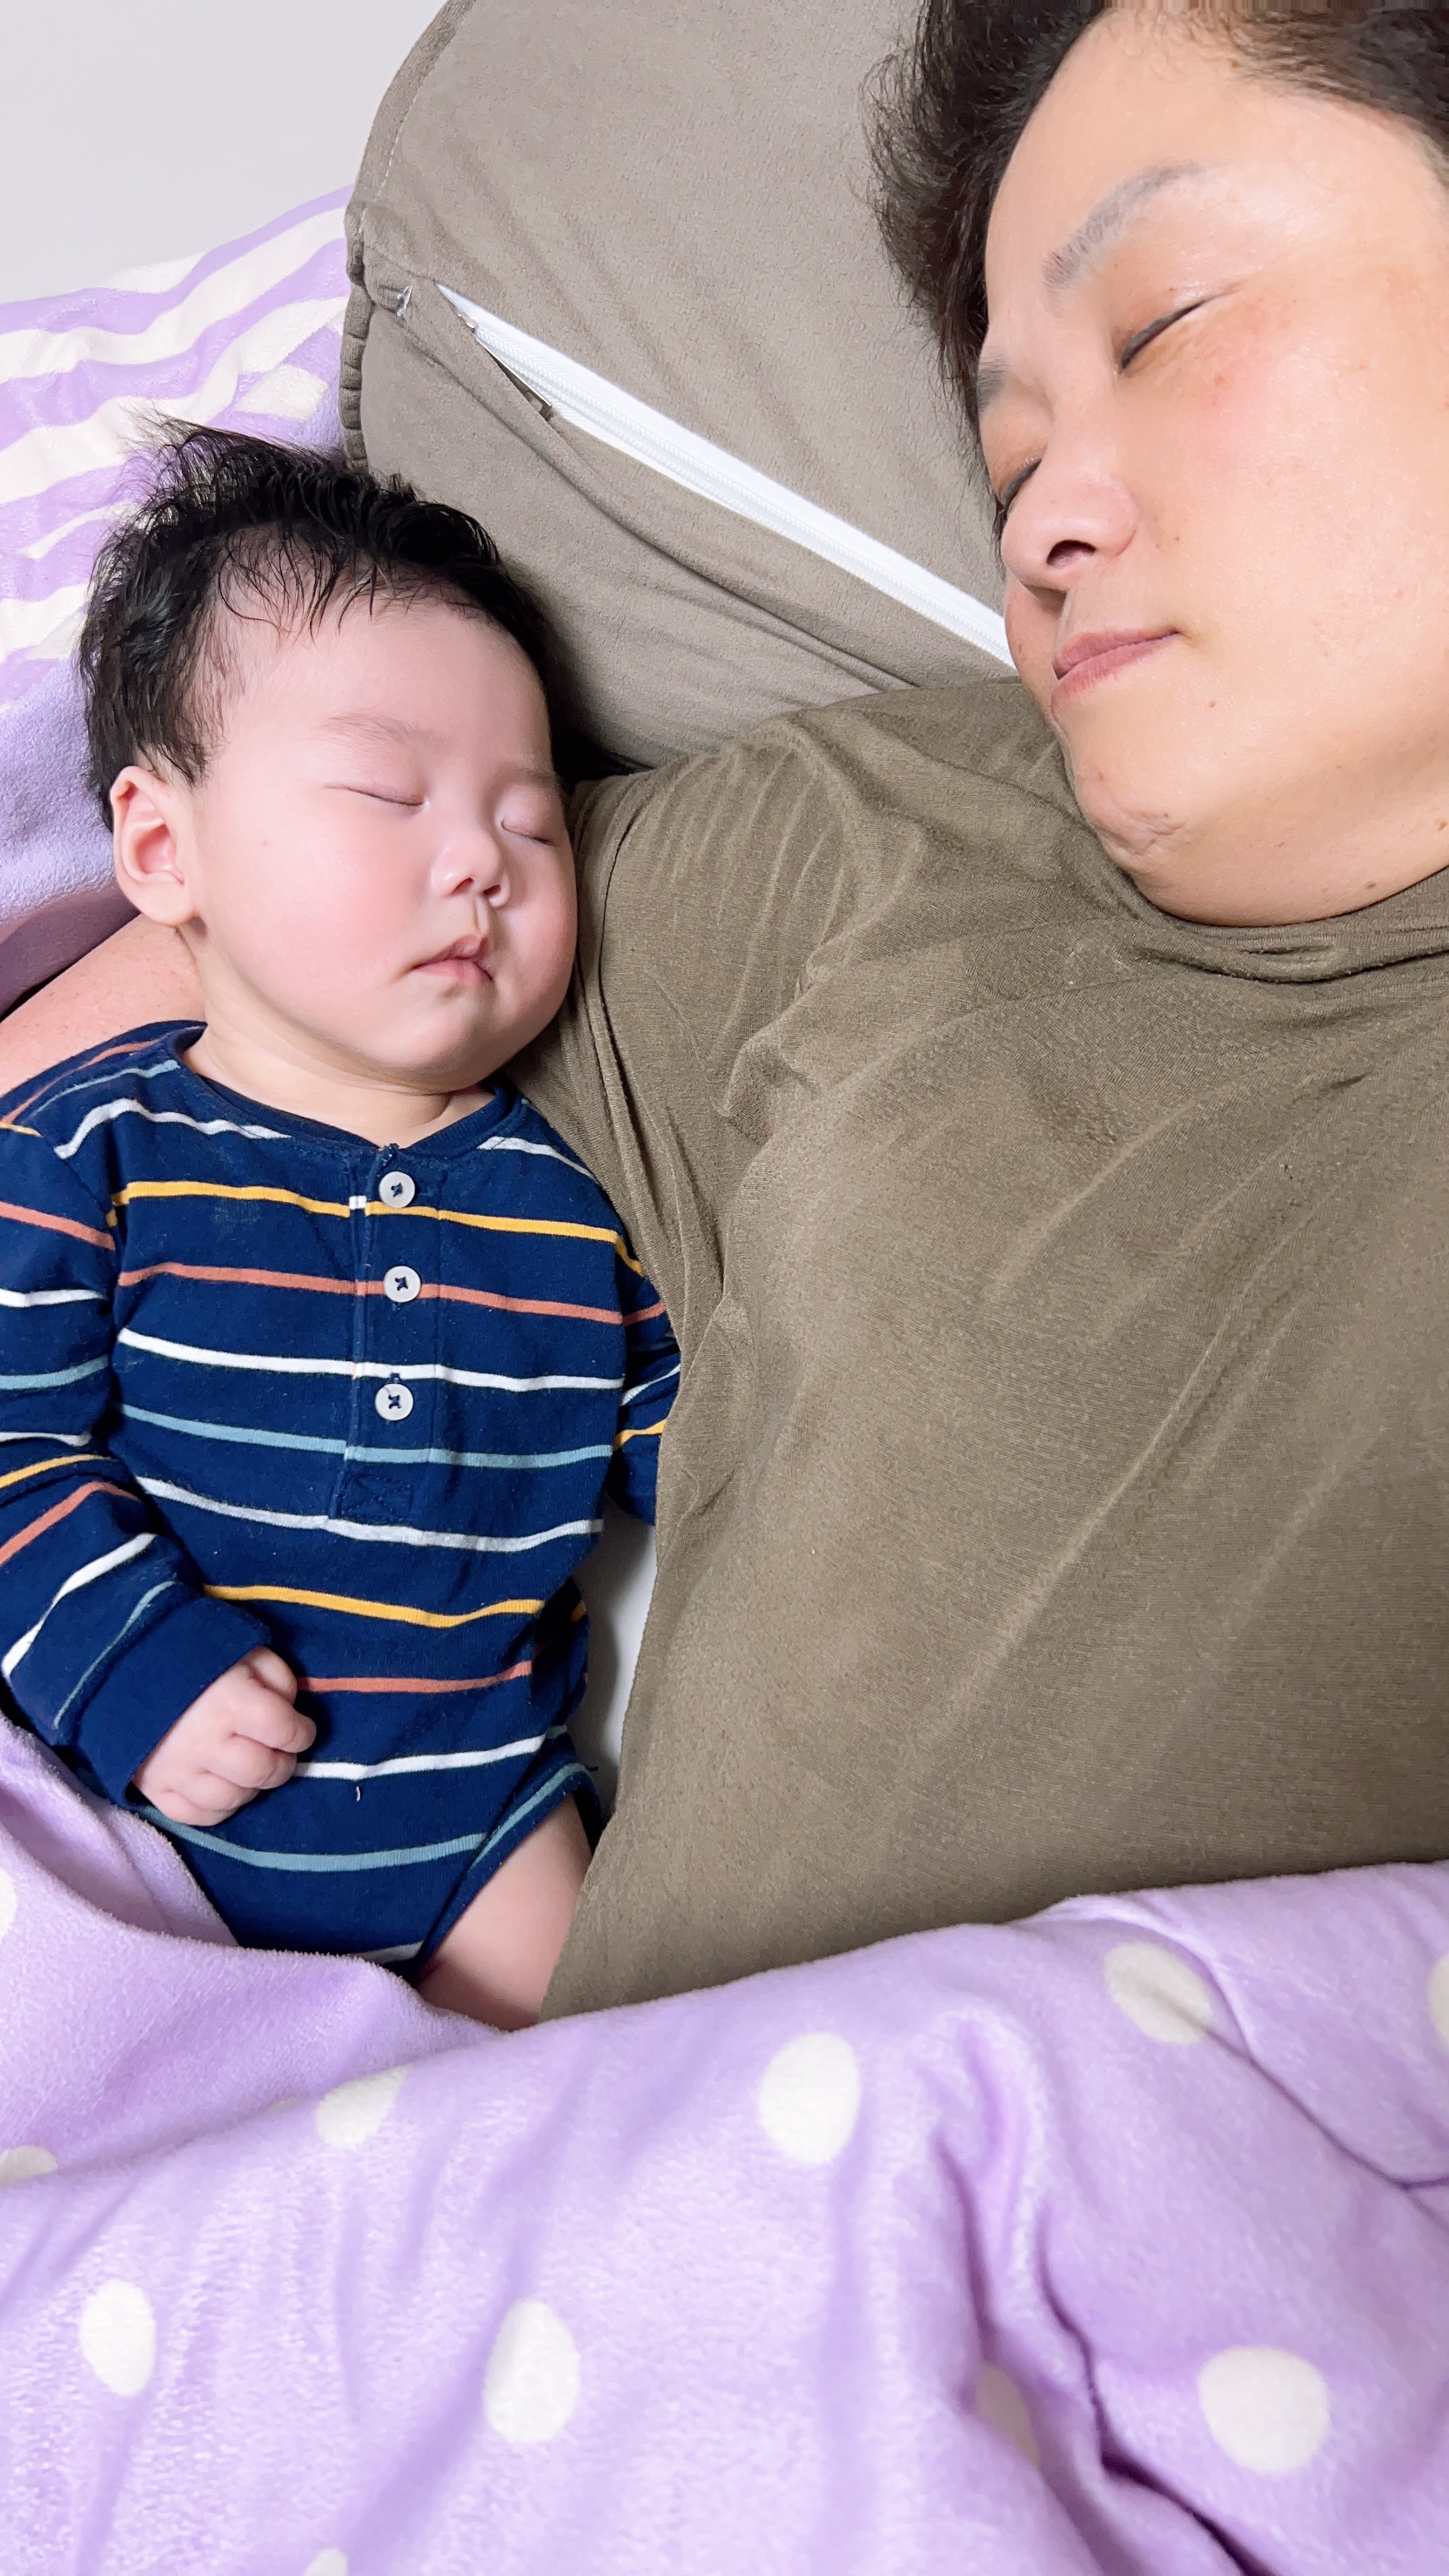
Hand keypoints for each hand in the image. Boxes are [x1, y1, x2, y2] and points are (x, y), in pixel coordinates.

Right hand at [133, 1647, 313, 1828]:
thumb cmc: (193, 1656)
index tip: (300, 1729)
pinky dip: (219, 1806)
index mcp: (230, 1701)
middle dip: (282, 1762)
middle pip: (263, 1771)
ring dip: (251, 1786)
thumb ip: (276, 1678)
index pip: (286, 1731)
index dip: (302, 1732)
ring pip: (234, 1798)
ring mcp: (178, 1771)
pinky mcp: (155, 1789)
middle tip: (278, 1751)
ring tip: (248, 1767)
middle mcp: (205, 1742)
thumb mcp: (244, 1651)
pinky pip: (198, 1816)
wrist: (122, 1669)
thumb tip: (291, 1711)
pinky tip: (223, 1785)